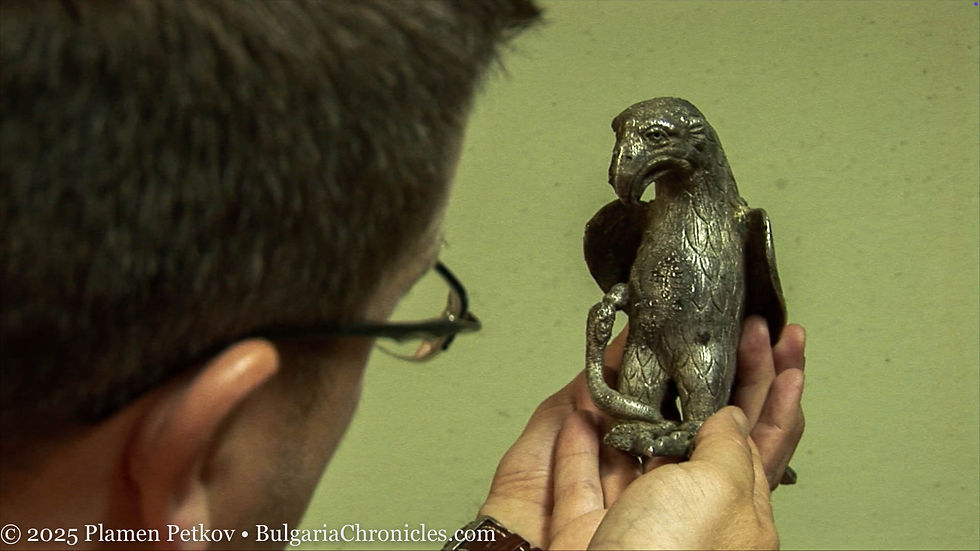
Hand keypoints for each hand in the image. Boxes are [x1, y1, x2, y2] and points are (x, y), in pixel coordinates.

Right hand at [479, 318, 804, 548]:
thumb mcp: (717, 491)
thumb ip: (726, 445)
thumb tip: (727, 414)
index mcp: (738, 510)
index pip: (769, 435)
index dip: (778, 384)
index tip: (783, 340)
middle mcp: (690, 512)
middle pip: (710, 431)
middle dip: (726, 375)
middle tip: (738, 328)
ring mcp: (636, 519)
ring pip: (639, 448)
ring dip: (641, 401)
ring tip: (650, 354)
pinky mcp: (586, 527)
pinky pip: (581, 474)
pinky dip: (579, 440)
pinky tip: (583, 411)